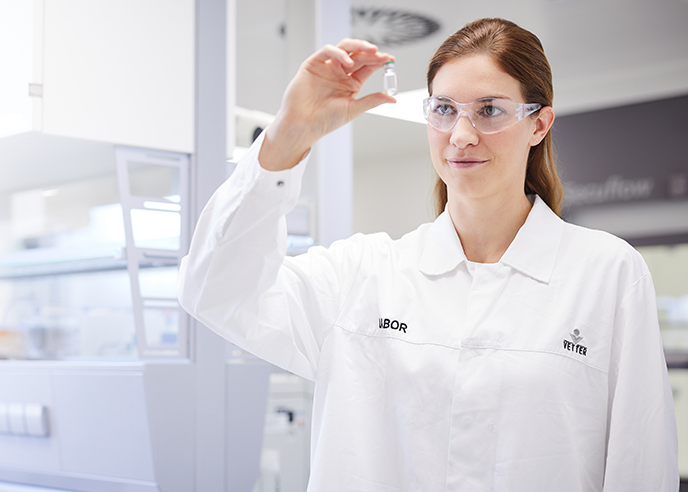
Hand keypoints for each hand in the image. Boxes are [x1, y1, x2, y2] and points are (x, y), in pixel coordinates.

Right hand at [259, 39, 394, 170]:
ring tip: (370, 52)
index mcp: (351, 83)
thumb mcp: (353, 109)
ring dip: (358, 47)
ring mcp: (327, 67)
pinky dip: (338, 53)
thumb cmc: (325, 120)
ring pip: (344, 49)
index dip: (379, 61)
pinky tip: (347, 62)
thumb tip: (393, 98)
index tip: (390, 60)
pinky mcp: (313, 64)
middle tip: (381, 55)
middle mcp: (340, 73)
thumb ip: (372, 101)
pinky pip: (327, 52)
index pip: (368, 66)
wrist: (303, 125)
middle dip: (371, 53)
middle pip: (358, 55)